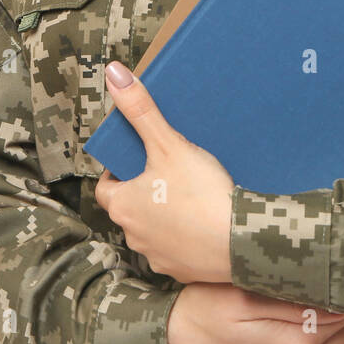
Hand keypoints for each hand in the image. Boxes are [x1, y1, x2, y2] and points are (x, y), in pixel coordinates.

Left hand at [95, 60, 234, 283]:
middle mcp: (133, 235)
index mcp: (123, 205)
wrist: (238, 241)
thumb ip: (141, 110)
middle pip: (130, 209)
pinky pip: (177, 252)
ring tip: (189, 198)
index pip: (106, 188)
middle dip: (144, 193)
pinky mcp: (181, 271)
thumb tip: (113, 73)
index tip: (136, 162)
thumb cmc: (200, 193)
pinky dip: (185, 239)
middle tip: (167, 174)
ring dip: (164, 218)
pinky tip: (205, 224)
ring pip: (152, 232)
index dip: (119, 173)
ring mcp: (157, 256)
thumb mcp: (169, 143)